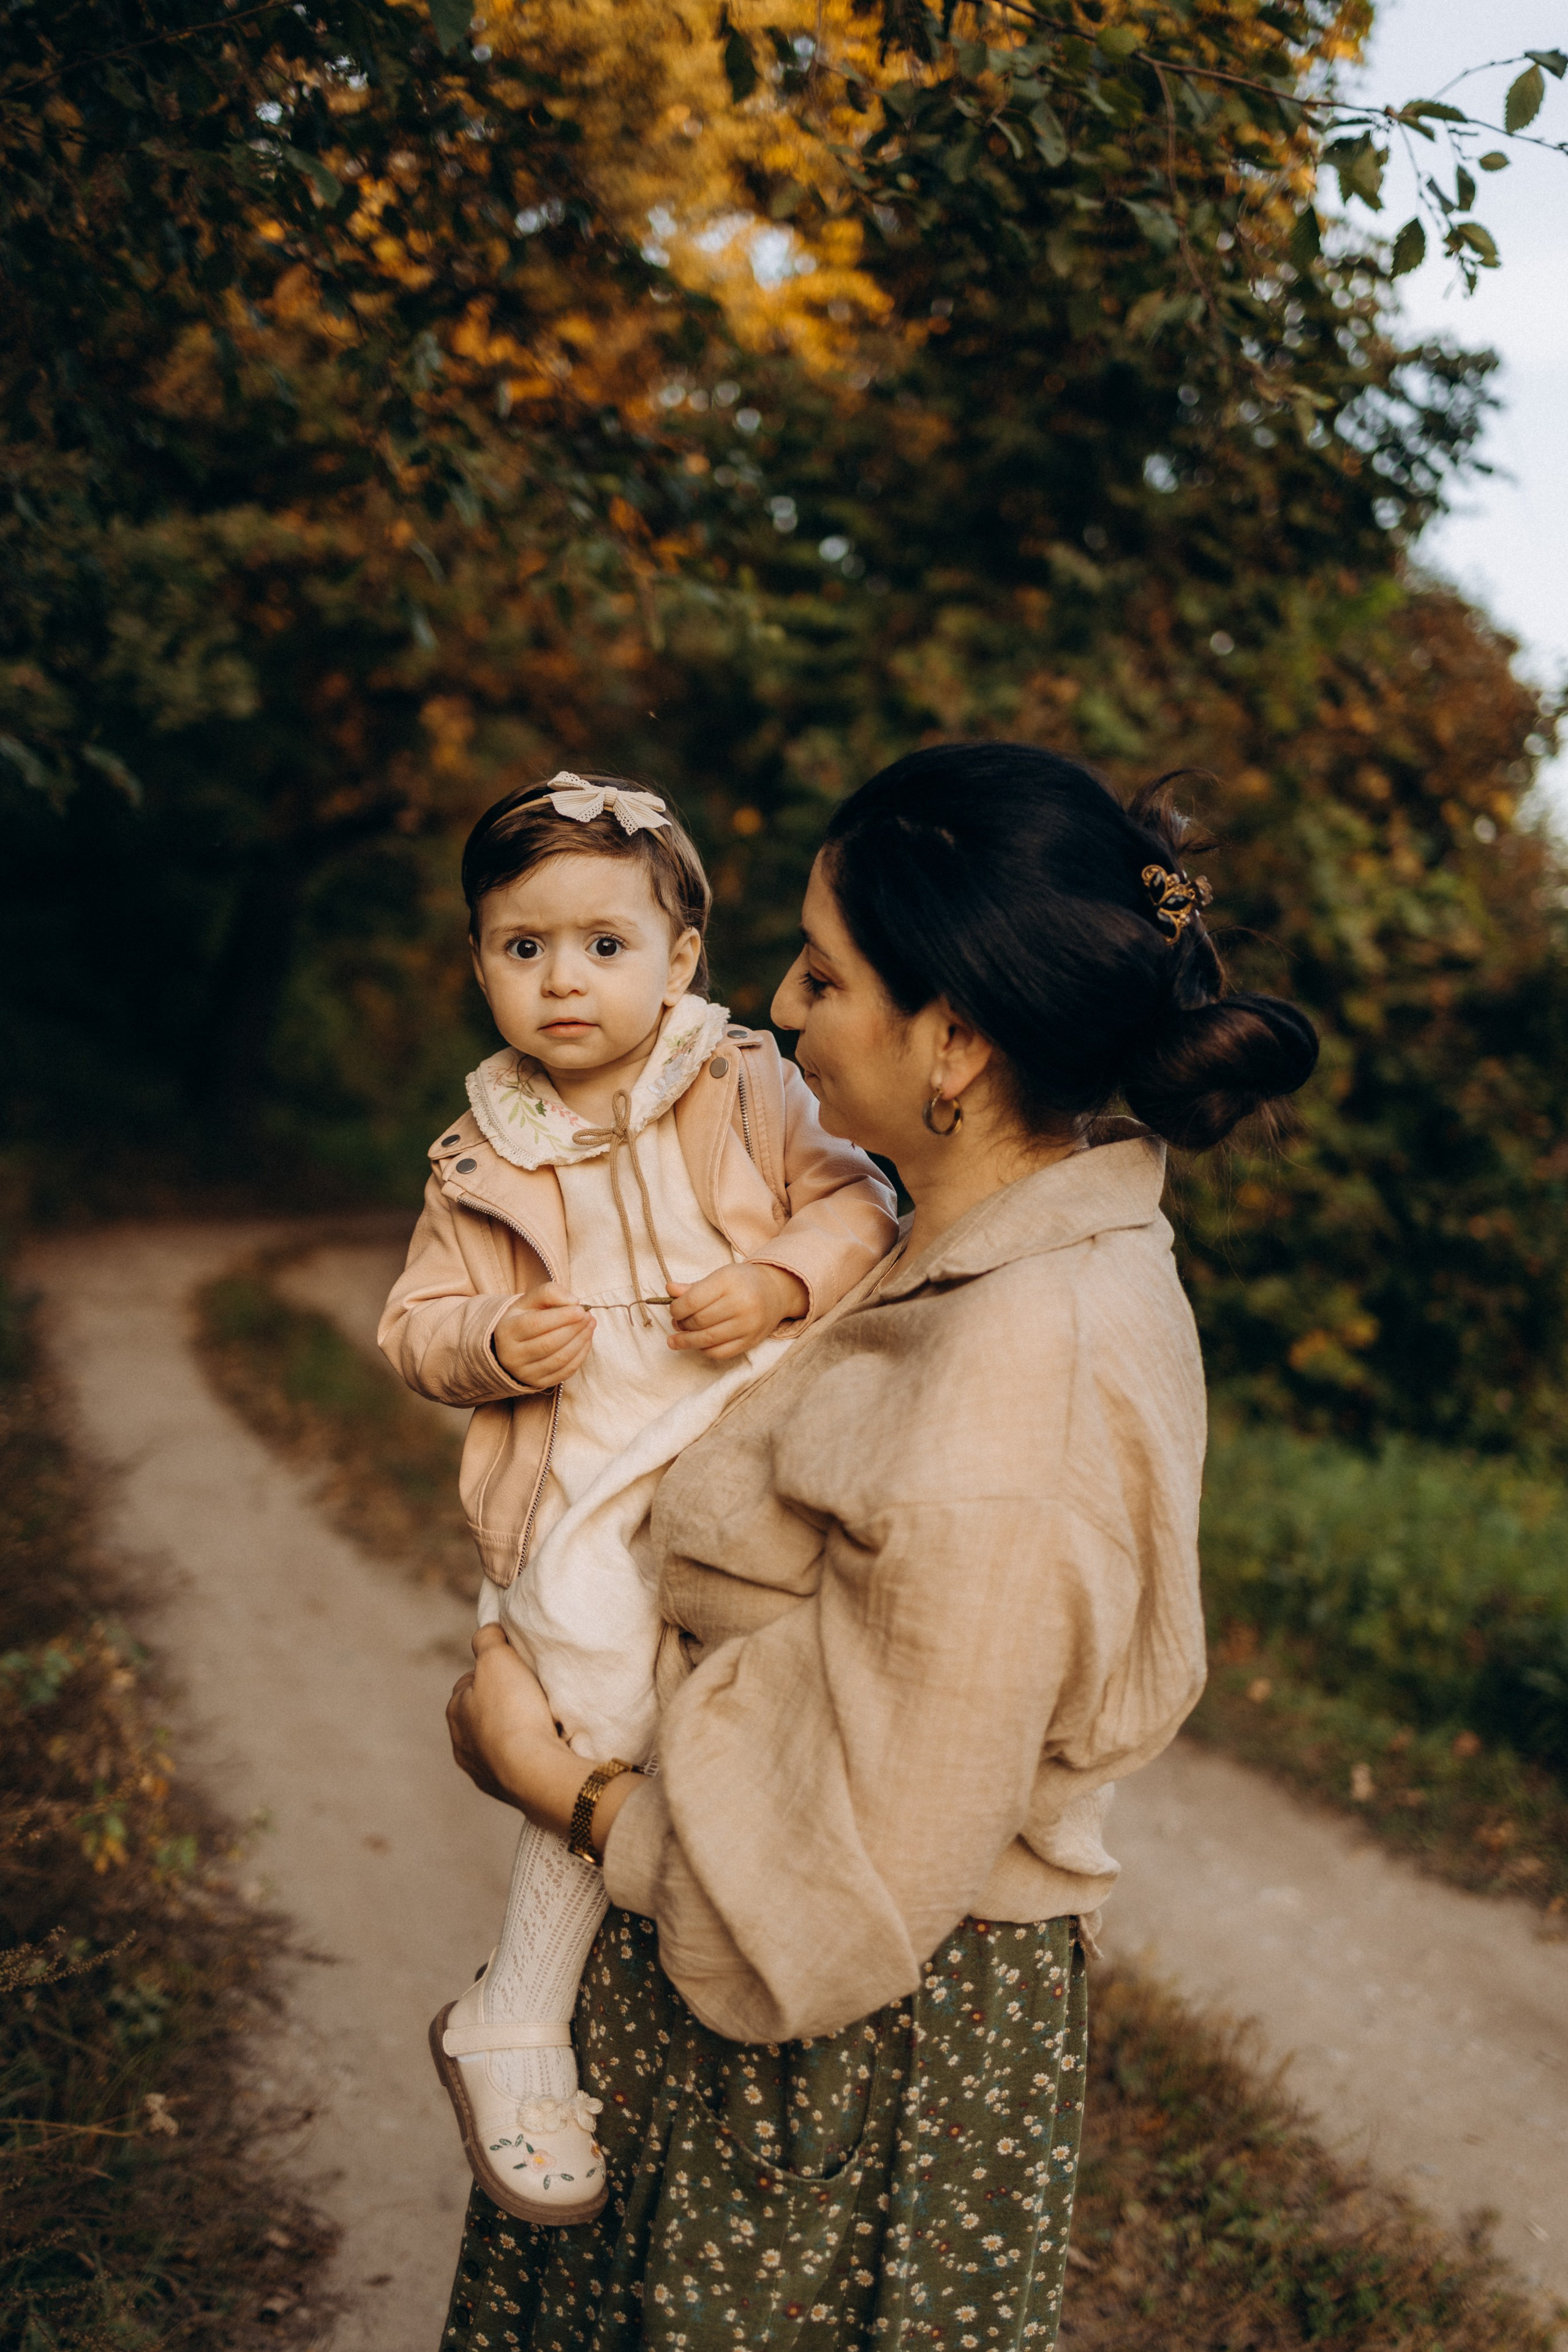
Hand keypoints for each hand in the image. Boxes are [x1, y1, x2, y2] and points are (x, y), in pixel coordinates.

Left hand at [447, 1627, 642, 1854]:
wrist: (534, 1772)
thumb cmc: (514, 1711)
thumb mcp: (497, 1658)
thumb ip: (487, 1639)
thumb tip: (487, 1631)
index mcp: (455, 1710)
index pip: (469, 1681)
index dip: (493, 1672)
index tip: (516, 1670)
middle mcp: (461, 1743)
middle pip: (483, 1712)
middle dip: (503, 1704)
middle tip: (531, 1696)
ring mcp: (482, 1770)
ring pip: (497, 1740)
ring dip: (514, 1731)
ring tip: (542, 1722)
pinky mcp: (504, 1791)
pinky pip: (514, 1764)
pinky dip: (526, 1754)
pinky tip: (545, 1747)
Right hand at [492, 1280, 593, 1388]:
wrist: (513, 1345)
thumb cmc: (525, 1318)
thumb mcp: (530, 1301)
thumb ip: (549, 1293)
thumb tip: (574, 1301)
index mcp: (507, 1330)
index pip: (536, 1324)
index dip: (561, 1317)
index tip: (580, 1309)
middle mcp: (512, 1355)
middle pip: (549, 1343)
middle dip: (574, 1329)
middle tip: (588, 1317)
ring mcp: (525, 1372)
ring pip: (560, 1359)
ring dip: (581, 1341)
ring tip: (590, 1325)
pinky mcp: (539, 1383)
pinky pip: (565, 1371)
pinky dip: (581, 1355)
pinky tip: (586, 1340)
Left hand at [666, 1261, 808, 1360]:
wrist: (776, 1291)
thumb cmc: (742, 1282)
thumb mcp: (719, 1276)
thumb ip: (693, 1287)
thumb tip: (668, 1290)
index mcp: (729, 1282)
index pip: (692, 1301)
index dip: (676, 1309)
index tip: (673, 1311)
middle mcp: (741, 1303)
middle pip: (698, 1321)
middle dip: (682, 1325)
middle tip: (676, 1324)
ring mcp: (748, 1324)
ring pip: (707, 1340)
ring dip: (687, 1341)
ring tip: (676, 1340)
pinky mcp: (751, 1341)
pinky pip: (721, 1352)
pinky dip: (704, 1351)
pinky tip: (698, 1345)